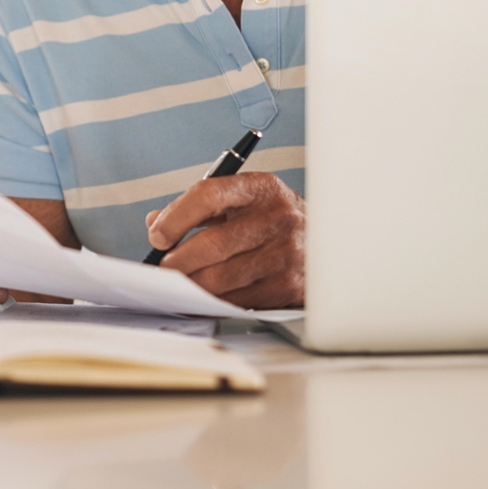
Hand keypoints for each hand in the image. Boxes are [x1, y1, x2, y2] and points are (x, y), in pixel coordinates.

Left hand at [144, 173, 304, 307]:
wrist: (330, 242)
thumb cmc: (273, 220)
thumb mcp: (242, 201)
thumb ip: (197, 208)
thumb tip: (156, 224)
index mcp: (261, 188)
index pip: (210, 194)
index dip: (177, 216)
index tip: (158, 234)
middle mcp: (278, 218)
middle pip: (213, 243)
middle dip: (178, 260)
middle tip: (163, 267)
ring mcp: (286, 254)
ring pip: (221, 277)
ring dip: (191, 284)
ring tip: (178, 282)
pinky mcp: (289, 286)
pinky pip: (237, 299)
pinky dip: (213, 300)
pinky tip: (203, 295)